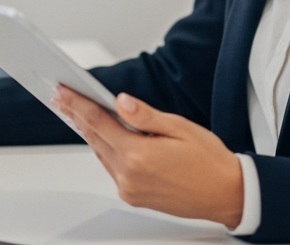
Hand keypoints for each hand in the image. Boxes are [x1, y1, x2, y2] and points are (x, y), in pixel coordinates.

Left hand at [52, 86, 243, 228]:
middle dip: (77, 116)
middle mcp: (129, 176)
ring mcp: (130, 189)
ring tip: (79, 113)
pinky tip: (107, 137)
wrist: (226, 194)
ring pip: (101, 154)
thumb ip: (144, 115)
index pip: (98, 122)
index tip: (63, 92)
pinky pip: (112, 169)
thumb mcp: (179, 127)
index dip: (77, 104)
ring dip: (91, 133)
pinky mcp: (133, 197)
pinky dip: (106, 150)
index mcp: (139, 155)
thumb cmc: (209, 161)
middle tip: (62, 98)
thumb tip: (120, 101)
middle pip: (95, 139)